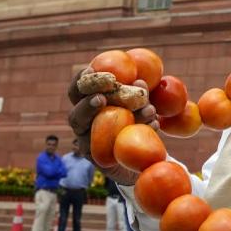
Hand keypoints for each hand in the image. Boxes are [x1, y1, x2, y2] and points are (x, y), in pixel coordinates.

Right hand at [67, 67, 158, 184]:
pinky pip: (116, 149)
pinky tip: (155, 124)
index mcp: (87, 105)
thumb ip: (136, 91)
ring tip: (148, 110)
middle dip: (88, 105)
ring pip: (97, 135)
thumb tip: (140, 81)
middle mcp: (83, 126)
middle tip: (102, 98)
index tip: (90, 69)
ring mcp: (90, 145)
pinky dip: (137, 134)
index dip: (80, 81)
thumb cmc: (136, 116)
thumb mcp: (138, 100)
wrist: (140, 152)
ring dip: (123, 120)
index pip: (76, 92)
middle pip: (76, 116)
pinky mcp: (103, 161)